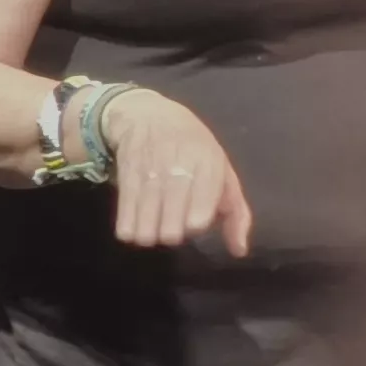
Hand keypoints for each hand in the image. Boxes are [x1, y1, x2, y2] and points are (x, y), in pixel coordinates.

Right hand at [104, 88, 251, 253]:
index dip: (196, 219)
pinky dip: (127, 224)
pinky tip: (132, 232)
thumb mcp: (222, 172)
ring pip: (148, 210)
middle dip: (171, 229)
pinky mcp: (128, 171)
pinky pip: (126, 204)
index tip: (193, 226)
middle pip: (173, 211)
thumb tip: (239, 250)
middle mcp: (179, 163)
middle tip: (172, 232)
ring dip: (148, 230)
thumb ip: (235, 212)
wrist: (148, 115)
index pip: (203, 197)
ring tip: (152, 235)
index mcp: (208, 163)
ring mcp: (151, 166)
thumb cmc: (194, 150)